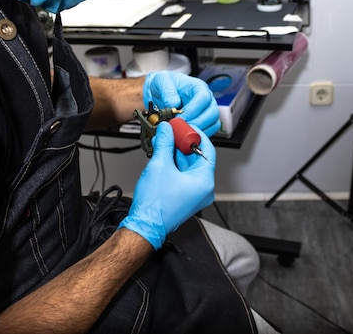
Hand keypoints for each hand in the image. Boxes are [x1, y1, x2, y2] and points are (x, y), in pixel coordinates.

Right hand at [118, 121, 215, 248]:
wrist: (144, 226)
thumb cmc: (155, 205)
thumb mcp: (160, 165)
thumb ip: (165, 143)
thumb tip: (167, 130)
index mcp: (205, 181)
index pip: (208, 150)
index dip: (196, 134)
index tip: (186, 126)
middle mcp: (203, 188)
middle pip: (197, 157)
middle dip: (182, 143)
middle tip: (171, 131)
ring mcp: (194, 193)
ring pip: (188, 165)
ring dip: (175, 152)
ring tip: (162, 141)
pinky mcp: (185, 195)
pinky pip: (182, 174)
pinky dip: (173, 164)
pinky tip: (162, 154)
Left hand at [143, 71, 220, 136]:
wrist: (161, 93)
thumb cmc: (164, 85)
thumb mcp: (161, 81)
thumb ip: (167, 90)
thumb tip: (173, 104)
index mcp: (198, 86)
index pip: (204, 97)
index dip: (194, 109)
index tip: (181, 117)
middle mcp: (206, 99)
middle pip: (212, 112)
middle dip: (198, 123)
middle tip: (183, 128)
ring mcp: (207, 111)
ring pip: (213, 123)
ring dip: (199, 130)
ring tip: (184, 132)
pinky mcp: (205, 122)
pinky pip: (210, 131)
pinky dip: (200, 135)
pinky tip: (187, 135)